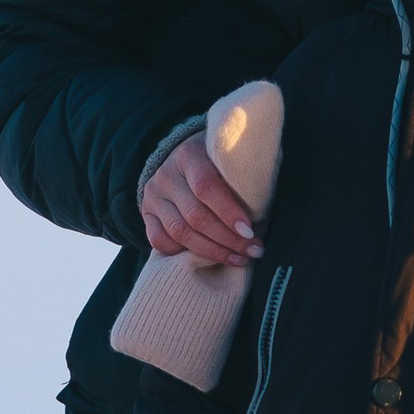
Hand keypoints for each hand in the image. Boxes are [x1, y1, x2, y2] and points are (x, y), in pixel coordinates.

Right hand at [140, 134, 262, 265]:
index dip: (229, 212)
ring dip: (212, 251)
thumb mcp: (228, 159)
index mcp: (188, 155)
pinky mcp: (147, 214)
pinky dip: (182, 253)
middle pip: (195, 216)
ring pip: (180, 232)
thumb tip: (267, 212)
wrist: (182, 157)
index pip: (206, 187)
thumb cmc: (217, 161)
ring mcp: (153, 196)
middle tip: (253, 250)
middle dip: (228, 239)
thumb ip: (240, 178)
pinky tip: (206, 258)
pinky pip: (159, 241)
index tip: (251, 231)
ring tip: (238, 258)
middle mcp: (166, 175)